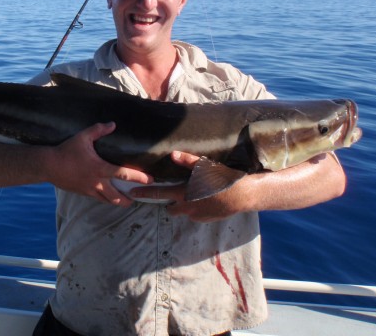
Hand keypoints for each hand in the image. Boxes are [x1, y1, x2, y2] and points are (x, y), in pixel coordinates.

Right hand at [49, 122, 152, 206]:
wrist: (48, 165)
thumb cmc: (66, 151)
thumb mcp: (83, 137)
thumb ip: (99, 130)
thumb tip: (112, 124)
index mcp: (100, 168)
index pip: (124, 174)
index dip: (139, 177)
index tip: (150, 180)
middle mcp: (97, 182)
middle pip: (117, 196)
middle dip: (129, 200)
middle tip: (138, 198)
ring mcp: (89, 190)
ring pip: (107, 201)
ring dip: (118, 202)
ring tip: (126, 201)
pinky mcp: (82, 193)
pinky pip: (97, 198)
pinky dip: (105, 199)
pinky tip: (108, 196)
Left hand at [130, 151, 250, 221]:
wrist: (243, 195)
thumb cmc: (222, 179)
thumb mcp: (204, 167)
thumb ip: (187, 162)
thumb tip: (172, 155)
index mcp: (183, 193)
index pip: (159, 193)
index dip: (144, 193)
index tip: (133, 193)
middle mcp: (187, 207)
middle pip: (171, 208)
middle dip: (169, 203)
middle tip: (175, 193)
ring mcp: (197, 216)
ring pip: (184, 212)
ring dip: (185, 205)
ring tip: (195, 195)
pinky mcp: (207, 220)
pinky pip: (196, 215)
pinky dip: (197, 209)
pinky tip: (206, 200)